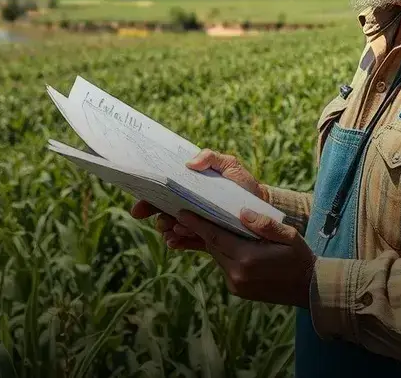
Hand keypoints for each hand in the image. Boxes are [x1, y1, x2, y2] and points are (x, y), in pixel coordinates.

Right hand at [129, 149, 267, 249]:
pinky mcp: (204, 239)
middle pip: (161, 212)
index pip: (162, 193)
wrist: (261, 208)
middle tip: (161, 220)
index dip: (147, 200)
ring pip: (171, 228)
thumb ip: (211, 157)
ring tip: (175, 229)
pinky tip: (175, 242)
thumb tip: (190, 162)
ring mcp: (194, 224)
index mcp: (188, 188)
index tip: (139, 207)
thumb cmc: (242, 183)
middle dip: (156, 217)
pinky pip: (186, 243)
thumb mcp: (229, 165)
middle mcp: (187, 206)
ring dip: (168, 230)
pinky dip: (177, 242)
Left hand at [178, 207, 315, 307]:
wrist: (309, 290)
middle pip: (213, 247)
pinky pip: (225, 267)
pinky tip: (232, 245)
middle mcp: (238, 273)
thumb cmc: (299, 258)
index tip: (182, 213)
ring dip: (215, 243)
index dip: (197, 224)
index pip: (215, 237)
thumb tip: (241, 212)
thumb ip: (264, 224)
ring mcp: (236, 284)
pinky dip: (225, 255)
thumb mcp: (289, 235)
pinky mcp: (237, 290)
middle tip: (191, 214)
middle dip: (203, 231)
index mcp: (248, 258)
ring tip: (212, 226)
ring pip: (218, 257)